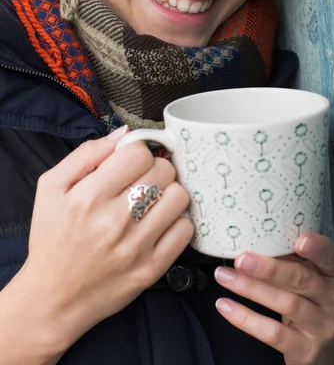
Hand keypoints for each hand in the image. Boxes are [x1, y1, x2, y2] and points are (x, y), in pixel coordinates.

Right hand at [15, 128, 193, 352]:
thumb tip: (122, 134)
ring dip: (169, 193)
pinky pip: (185, 230)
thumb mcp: (50, 189)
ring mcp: (136, 247)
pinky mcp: (151, 268)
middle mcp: (114, 222)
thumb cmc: (52, 239)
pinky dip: (177, 222)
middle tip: (143, 181)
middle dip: (155, 169)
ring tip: (154, 200)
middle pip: (163, 171)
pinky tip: (160, 223)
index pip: (137, 154)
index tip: (131, 162)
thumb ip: (85, 155)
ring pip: (179, 197)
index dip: (137, 152)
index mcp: (88, 198)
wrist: (54, 297)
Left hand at [214, 234, 333, 364]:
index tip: (299, 239)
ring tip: (224, 276)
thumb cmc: (311, 300)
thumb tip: (253, 238)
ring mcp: (323, 326)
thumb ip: (291, 258)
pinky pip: (273, 333)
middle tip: (241, 259)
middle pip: (302, 279)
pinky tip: (225, 306)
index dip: (317, 248)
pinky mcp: (306, 349)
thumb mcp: (310, 276)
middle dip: (269, 269)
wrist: (324, 351)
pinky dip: (246, 319)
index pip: (331, 256)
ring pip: (286, 304)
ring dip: (251, 289)